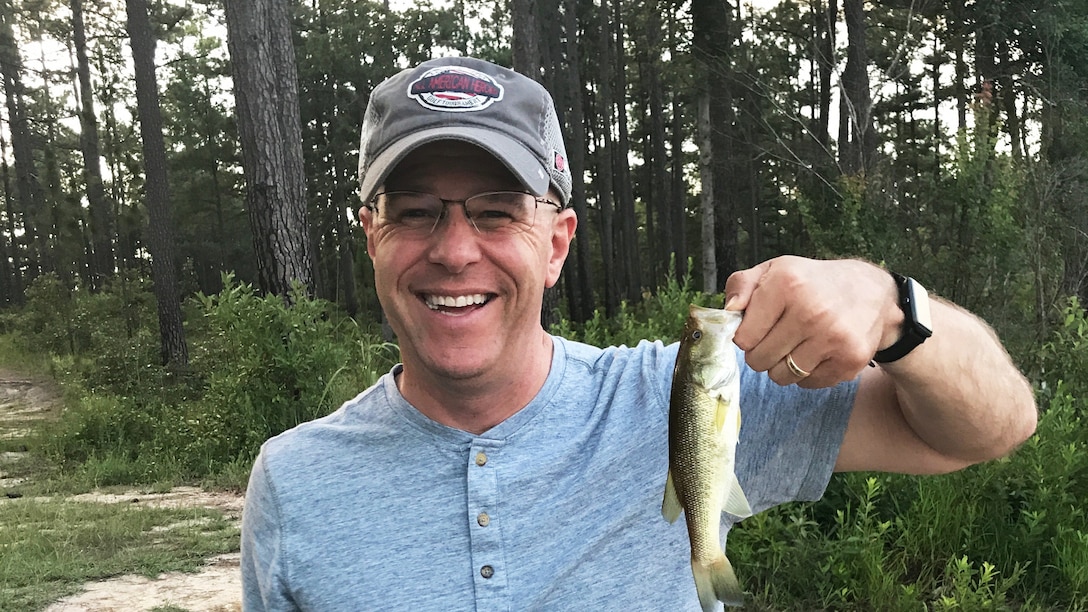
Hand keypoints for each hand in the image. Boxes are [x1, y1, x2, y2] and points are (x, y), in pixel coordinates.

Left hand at [724, 257, 901, 388]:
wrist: (872, 292)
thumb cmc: (812, 283)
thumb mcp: (774, 270)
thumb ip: (741, 285)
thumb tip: (728, 312)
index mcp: (786, 284)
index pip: (743, 338)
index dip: (745, 336)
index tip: (757, 328)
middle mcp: (811, 311)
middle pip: (759, 361)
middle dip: (761, 353)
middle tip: (776, 337)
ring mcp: (833, 338)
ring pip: (782, 377)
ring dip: (781, 366)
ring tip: (795, 345)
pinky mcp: (849, 360)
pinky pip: (808, 384)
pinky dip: (806, 374)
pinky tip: (816, 352)